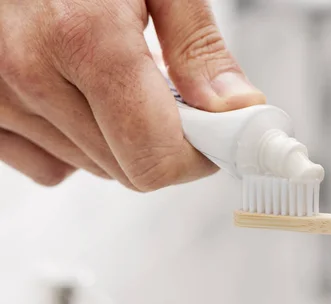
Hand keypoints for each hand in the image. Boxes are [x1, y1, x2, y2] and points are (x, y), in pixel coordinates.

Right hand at [0, 0, 264, 189]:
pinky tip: (81, 98)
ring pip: (93, 168)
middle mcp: (30, 73)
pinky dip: (77, 145)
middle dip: (164, 143)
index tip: (214, 137)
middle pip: (129, 168)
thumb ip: (197, 46)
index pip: (154, 156)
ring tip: (118, 82)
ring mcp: (0, 96)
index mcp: (83, 35)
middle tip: (172, 99)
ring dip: (121, 141)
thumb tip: (233, 108)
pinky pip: (50, 165)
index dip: (197, 155)